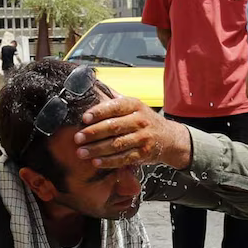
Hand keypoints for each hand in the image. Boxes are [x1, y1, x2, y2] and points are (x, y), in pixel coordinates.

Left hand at [73, 95, 192, 168]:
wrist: (169, 138)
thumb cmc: (145, 120)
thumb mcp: (134, 106)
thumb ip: (115, 99)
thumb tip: (94, 86)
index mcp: (135, 105)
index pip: (115, 107)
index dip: (98, 112)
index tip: (84, 118)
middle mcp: (140, 120)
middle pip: (114, 127)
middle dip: (93, 133)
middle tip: (77, 138)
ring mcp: (143, 138)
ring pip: (117, 144)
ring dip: (97, 149)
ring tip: (81, 152)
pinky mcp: (143, 154)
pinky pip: (123, 158)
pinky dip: (109, 161)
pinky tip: (95, 162)